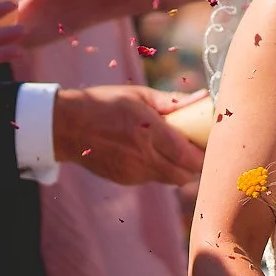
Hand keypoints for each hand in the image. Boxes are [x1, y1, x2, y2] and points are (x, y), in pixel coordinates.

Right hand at [53, 85, 205, 184]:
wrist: (66, 126)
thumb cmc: (104, 104)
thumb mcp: (138, 95)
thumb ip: (172, 101)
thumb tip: (201, 97)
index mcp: (149, 133)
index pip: (190, 157)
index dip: (205, 154)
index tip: (209, 143)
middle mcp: (143, 157)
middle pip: (185, 175)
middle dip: (195, 164)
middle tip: (195, 148)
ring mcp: (133, 172)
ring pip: (170, 179)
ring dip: (178, 168)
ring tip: (174, 149)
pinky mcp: (125, 180)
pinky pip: (153, 179)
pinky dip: (159, 169)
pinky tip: (151, 153)